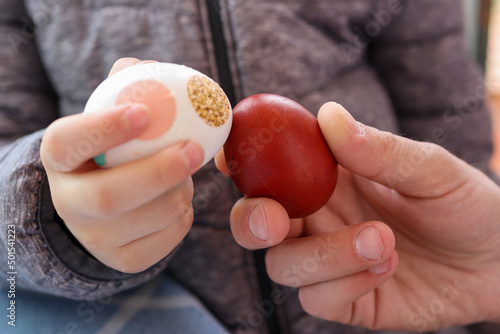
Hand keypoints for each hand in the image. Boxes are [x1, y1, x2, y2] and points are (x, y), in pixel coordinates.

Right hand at [41, 58, 203, 272]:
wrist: (102, 208)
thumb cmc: (114, 152)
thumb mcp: (110, 120)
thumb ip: (125, 90)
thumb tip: (151, 67)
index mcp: (60, 158)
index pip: (67, 142)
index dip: (104, 128)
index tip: (144, 112)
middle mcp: (68, 203)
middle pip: (108, 197)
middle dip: (159, 172)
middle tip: (194, 150)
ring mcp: (94, 238)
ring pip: (149, 218)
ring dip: (180, 190)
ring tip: (185, 171)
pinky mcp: (124, 260)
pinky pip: (169, 237)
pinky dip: (185, 214)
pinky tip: (179, 197)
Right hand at [217, 102, 499, 330]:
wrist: (498, 260)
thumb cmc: (463, 203)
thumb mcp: (430, 169)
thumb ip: (378, 149)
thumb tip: (329, 116)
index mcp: (328, 180)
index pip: (271, 170)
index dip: (242, 162)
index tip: (229, 157)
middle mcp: (318, 219)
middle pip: (256, 224)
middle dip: (254, 222)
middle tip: (276, 219)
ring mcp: (329, 261)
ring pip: (283, 265)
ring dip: (325, 255)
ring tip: (383, 241)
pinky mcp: (346, 300)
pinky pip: (317, 299)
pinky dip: (346, 283)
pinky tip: (387, 266)